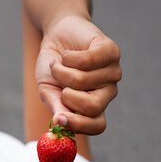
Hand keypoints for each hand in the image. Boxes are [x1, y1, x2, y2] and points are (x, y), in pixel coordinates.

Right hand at [37, 15, 121, 134]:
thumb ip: (55, 105)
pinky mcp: (111, 51)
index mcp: (93, 107)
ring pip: (84, 81)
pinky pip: (88, 60)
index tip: (58, 119)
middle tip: (59, 87)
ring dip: (62, 72)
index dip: (79, 125)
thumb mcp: (48, 89)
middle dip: (69, 97)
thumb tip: (59, 121)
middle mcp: (107, 92)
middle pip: (94, 107)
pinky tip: (68, 54)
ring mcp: (112, 72)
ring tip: (58, 65)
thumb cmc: (53, 67)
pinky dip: (69, 58)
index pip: (97, 126)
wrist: (56, 35)